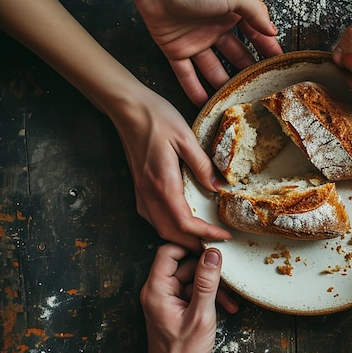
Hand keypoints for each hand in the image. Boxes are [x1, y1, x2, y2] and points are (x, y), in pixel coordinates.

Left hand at [107, 0, 282, 105]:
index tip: (278, 65)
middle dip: (247, 71)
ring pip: (213, 69)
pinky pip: (186, 75)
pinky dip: (194, 90)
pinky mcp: (175, 50)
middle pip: (235, 55)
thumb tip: (273, 31)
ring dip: (224, 85)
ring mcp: (195, 41)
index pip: (254, 35)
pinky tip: (206, 103)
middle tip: (259, 88)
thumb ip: (256, 12)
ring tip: (236, 101)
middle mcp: (214, 28)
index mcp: (230, 13)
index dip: (267, 49)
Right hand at [110, 87, 232, 250]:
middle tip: (215, 245)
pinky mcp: (138, 187)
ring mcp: (141, 192)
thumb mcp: (186, 138)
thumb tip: (219, 188)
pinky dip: (168, 227)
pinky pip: (152, 217)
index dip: (206, 234)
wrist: (127, 107)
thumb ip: (202, 166)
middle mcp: (149, 193)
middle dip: (193, 243)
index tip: (224, 237)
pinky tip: (181, 222)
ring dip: (180, 238)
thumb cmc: (156, 117)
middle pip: (171, 233)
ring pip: (159, 228)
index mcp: (163, 184)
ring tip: (201, 237)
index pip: (185, 223)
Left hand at [140, 245, 236, 352]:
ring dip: (212, 287)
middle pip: (184, 264)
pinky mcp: (176, 306)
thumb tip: (213, 254)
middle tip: (227, 277)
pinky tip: (227, 307)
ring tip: (230, 300)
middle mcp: (159, 291)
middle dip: (207, 272)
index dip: (190, 247)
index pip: (168, 252)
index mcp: (157, 289)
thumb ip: (207, 283)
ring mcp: (167, 299)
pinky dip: (209, 297)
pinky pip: (193, 292)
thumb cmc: (181, 352)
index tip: (211, 249)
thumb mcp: (201, 315)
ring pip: (192, 279)